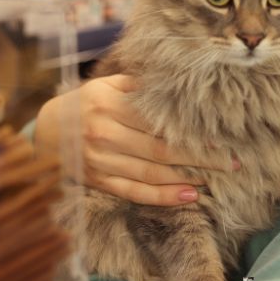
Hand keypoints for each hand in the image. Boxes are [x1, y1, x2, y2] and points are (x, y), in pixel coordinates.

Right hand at [34, 75, 233, 206]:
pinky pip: (136, 192)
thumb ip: (138, 87)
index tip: (222, 136)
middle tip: (232, 161)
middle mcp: (104, 133)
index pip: (159, 121)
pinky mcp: (99, 181)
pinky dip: (164, 197)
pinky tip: (189, 196)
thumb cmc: (84, 104)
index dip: (192, 131)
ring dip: (187, 178)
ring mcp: (101, 160)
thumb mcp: (106, 86)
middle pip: (162, 149)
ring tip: (215, 179)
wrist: (47, 132)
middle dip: (201, 157)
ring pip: (152, 173)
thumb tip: (179, 84)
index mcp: (108, 104)